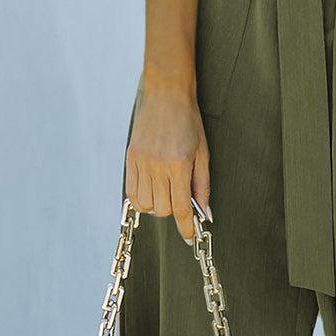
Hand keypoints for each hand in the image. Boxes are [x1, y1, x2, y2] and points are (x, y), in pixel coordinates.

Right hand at [125, 84, 209, 243]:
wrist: (166, 96)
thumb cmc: (189, 123)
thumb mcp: (203, 154)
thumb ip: (202, 185)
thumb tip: (204, 213)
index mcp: (178, 165)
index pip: (180, 208)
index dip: (186, 227)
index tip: (190, 238)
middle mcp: (157, 166)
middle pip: (162, 209)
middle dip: (172, 211)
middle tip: (180, 198)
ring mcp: (141, 163)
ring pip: (145, 205)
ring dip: (157, 206)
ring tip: (166, 192)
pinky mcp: (130, 159)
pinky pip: (132, 193)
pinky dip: (142, 199)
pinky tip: (152, 190)